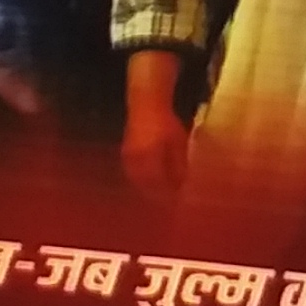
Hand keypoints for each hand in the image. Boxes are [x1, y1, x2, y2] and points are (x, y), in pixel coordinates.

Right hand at [122, 52, 190, 195]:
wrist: (146, 104)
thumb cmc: (166, 122)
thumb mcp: (178, 142)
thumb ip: (179, 163)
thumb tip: (181, 184)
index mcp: (152, 154)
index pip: (159, 182)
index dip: (167, 192)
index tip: (176, 199)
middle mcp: (137, 158)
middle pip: (146, 184)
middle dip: (156, 194)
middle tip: (168, 200)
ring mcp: (128, 156)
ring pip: (137, 180)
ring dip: (147, 188)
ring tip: (159, 194)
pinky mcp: (125, 154)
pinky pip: (132, 173)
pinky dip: (140, 180)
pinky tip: (149, 182)